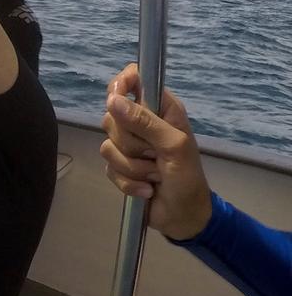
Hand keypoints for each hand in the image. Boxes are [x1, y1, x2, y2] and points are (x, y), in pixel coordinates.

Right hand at [100, 63, 212, 240]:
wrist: (184, 216)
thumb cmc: (188, 178)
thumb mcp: (174, 146)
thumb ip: (145, 122)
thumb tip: (112, 101)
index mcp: (162, 109)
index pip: (136, 79)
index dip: (121, 84)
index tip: (115, 99)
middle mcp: (142, 123)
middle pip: (112, 116)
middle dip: (130, 141)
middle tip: (154, 153)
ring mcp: (129, 146)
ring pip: (108, 145)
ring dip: (132, 167)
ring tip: (154, 175)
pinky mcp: (119, 167)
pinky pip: (108, 168)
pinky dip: (128, 182)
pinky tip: (146, 188)